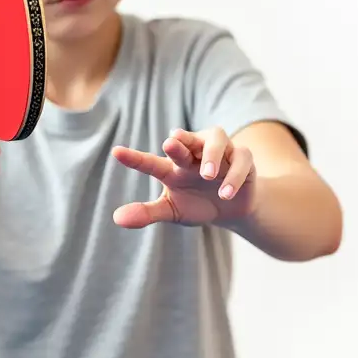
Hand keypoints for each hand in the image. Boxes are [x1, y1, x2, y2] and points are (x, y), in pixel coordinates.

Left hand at [110, 126, 256, 228]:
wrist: (232, 209)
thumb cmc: (197, 204)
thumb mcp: (171, 211)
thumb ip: (146, 213)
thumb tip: (116, 219)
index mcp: (172, 167)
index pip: (150, 162)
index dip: (134, 158)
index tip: (115, 152)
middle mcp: (194, 154)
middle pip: (186, 140)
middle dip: (179, 140)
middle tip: (170, 143)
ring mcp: (220, 154)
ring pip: (216, 139)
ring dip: (211, 154)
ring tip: (207, 174)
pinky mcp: (242, 159)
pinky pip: (241, 158)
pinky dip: (233, 175)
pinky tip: (225, 193)